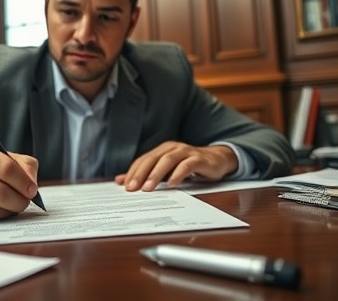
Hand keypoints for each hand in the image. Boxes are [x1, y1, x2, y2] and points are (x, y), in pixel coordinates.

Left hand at [114, 141, 237, 190]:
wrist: (216, 160)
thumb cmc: (188, 166)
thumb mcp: (166, 171)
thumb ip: (146, 175)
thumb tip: (121, 181)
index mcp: (162, 150)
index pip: (143, 160)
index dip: (133, 172)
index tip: (124, 186)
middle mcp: (172, 148)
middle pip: (152, 159)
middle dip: (140, 174)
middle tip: (132, 188)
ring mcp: (186, 152)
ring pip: (168, 160)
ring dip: (156, 174)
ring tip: (148, 188)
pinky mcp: (199, 159)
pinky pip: (187, 165)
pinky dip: (178, 174)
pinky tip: (172, 184)